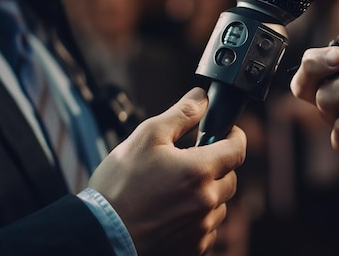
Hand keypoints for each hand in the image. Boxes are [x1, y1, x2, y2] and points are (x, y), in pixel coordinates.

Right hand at [88, 87, 246, 255]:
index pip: (238, 148)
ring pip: (219, 203)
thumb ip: (180, 114)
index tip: (223, 132)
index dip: (233, 135)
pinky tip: (171, 212)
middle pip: (230, 176)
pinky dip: (196, 218)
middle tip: (188, 162)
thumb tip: (202, 98)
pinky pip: (207, 228)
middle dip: (215, 165)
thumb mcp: (146, 137)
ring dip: (205, 193)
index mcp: (200, 170)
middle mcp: (207, 201)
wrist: (100, 235)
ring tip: (173, 191)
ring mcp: (202, 228)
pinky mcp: (194, 248)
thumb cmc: (119, 187)